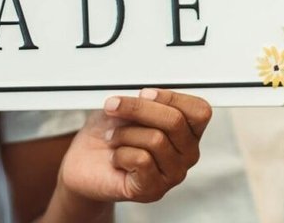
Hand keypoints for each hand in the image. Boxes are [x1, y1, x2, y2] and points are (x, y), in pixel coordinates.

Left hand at [59, 88, 211, 204]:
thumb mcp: (125, 108)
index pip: (199, 111)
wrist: (84, 163)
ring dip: (124, 133)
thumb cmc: (109, 133)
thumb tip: (146, 96)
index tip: (143, 93)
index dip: (170, 97)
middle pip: (175, 121)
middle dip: (138, 109)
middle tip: (113, 106)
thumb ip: (142, 101)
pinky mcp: (153, 190)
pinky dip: (120, 153)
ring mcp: (172, 174)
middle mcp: (186, 154)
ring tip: (112, 137)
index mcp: (187, 132)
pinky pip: (142, 160)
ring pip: (156, 140)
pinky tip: (115, 157)